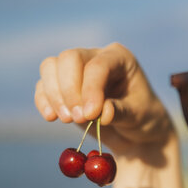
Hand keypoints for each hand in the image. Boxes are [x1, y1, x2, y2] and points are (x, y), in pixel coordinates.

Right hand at [34, 42, 174, 153]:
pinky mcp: (63, 87)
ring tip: (68, 120)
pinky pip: (44, 86)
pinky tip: (51, 117)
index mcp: (119, 57)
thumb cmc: (144, 117)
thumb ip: (121, 112)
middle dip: (70, 89)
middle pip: (69, 58)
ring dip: (55, 95)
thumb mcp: (139, 116)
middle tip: (79, 118)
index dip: (91, 89)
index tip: (91, 115)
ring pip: (51, 67)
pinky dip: (43, 101)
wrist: (136, 130)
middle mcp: (96, 57)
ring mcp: (77, 70)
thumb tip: (102, 112)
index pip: (98, 65)